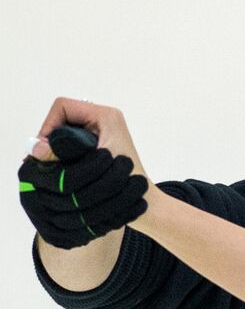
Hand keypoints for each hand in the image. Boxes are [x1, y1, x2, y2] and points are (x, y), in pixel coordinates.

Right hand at [18, 98, 150, 248]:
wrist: (144, 200)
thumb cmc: (125, 181)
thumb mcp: (91, 164)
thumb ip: (62, 155)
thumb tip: (35, 147)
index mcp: (106, 116)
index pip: (63, 107)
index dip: (48, 126)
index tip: (45, 150)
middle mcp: (105, 120)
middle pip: (62, 121)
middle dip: (51, 142)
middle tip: (44, 162)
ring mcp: (102, 132)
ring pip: (65, 135)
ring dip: (57, 152)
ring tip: (53, 168)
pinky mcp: (100, 146)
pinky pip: (73, 145)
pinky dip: (65, 157)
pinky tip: (64, 172)